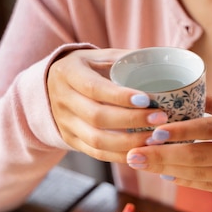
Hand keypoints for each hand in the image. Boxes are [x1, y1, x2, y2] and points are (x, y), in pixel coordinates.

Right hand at [47, 48, 168, 161]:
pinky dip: (121, 155)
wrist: (50, 87)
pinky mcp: (71, 141)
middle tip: (160, 119)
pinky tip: (141, 151)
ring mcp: (65, 124)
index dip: (121, 97)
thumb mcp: (97, 56)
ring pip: (97, 140)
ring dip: (129, 143)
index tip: (148, 100)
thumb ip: (123, 60)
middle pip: (97, 117)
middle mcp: (62, 100)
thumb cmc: (85, 69)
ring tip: (154, 138)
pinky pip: (97, 153)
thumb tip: (160, 61)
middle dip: (132, 120)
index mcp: (68, 73)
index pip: (95, 88)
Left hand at [126, 95, 211, 200]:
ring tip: (141, 164)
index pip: (211, 129)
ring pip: (201, 175)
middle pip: (200, 157)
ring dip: (168, 170)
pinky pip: (210, 187)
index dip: (182, 132)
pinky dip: (186, 181)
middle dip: (163, 157)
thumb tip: (183, 96)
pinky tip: (165, 175)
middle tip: (133, 155)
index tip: (154, 132)